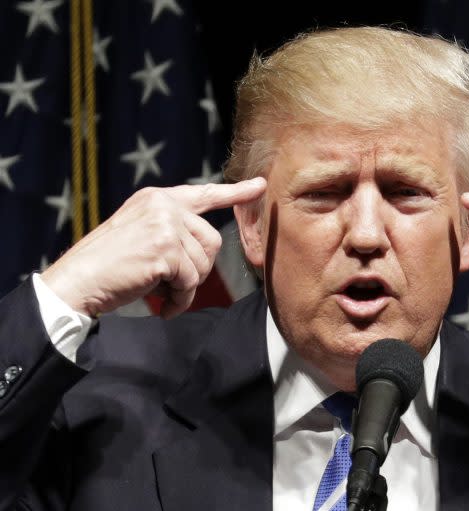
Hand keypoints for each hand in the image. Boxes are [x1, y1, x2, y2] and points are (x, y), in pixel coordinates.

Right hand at [41, 178, 265, 318]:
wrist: (77, 281)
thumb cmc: (109, 266)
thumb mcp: (141, 234)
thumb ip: (172, 230)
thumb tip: (206, 248)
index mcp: (157, 199)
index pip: (203, 194)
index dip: (234, 193)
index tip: (259, 186)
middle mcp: (164, 205)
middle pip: (212, 241)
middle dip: (197, 270)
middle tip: (170, 284)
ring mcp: (165, 224)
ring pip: (203, 264)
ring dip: (186, 287)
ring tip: (159, 291)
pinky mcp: (165, 248)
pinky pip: (191, 281)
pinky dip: (179, 300)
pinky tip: (161, 304)